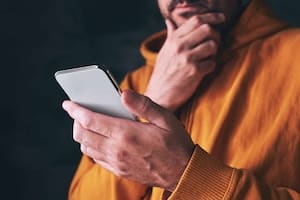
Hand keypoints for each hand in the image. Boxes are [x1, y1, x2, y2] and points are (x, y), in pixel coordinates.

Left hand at [62, 90, 194, 190]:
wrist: (182, 172)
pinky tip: (99, 139)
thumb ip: (143, 104)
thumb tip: (123, 92)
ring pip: (86, 148)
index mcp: (127, 134)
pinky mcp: (119, 171)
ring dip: (82, 134)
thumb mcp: (165, 118)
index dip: (76, 110)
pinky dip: (90, 147)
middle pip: (83, 135)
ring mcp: (116, 163)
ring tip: (88, 124)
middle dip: (76, 121)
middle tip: (79, 111)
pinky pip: (96, 158)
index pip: (91, 120)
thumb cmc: (176, 143)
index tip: (68, 103)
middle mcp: (117, 150)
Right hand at [145, 13, 224, 110]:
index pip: (196, 20)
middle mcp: (179, 46)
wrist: (159, 95)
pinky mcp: (194, 72)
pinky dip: (211, 66)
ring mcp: (186, 59)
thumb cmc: (163, 73)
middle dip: (216, 36)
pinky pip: (212, 63)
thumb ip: (170, 35)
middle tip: (216, 43)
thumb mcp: (164, 51)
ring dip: (215, 52)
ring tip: (209, 58)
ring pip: (212, 46)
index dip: (211, 18)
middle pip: (207, 29)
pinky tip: (205, 70)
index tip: (220, 19)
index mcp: (173, 39)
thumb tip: (169, 22)